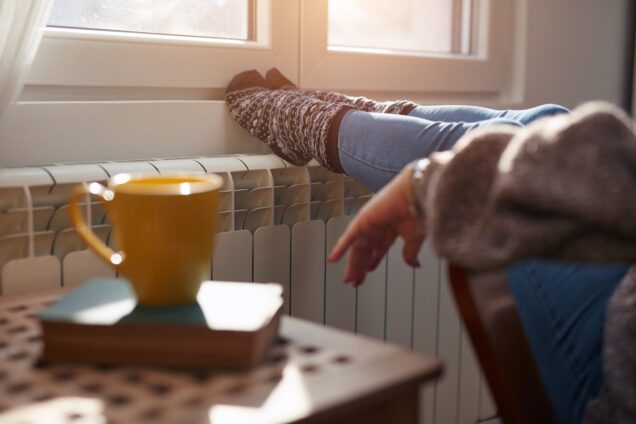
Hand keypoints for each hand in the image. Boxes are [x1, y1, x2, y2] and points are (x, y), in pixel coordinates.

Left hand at [328, 167, 425, 285]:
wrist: (418, 194)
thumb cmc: (421, 209)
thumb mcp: (415, 238)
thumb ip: (410, 252)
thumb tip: (413, 265)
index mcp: (392, 229)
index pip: (378, 248)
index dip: (372, 261)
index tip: (368, 271)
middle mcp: (379, 226)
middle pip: (365, 250)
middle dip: (360, 267)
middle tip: (355, 281)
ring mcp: (369, 223)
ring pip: (357, 248)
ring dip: (353, 265)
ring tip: (349, 279)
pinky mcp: (362, 220)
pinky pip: (348, 237)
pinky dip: (340, 249)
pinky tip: (332, 260)